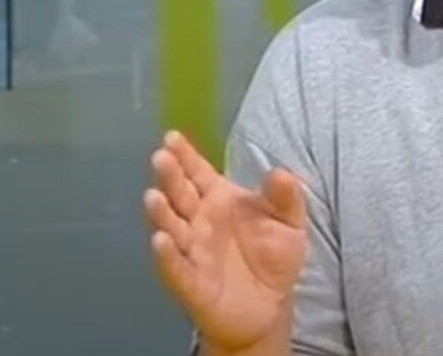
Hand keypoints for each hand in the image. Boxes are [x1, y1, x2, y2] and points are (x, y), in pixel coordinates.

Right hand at [144, 131, 307, 351]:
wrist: (269, 306)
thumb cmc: (273, 258)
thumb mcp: (290, 224)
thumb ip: (286, 198)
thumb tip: (281, 172)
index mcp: (220, 200)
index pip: (199, 173)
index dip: (185, 155)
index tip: (172, 137)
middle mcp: (199, 222)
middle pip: (181, 195)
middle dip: (171, 176)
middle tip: (161, 157)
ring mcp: (192, 251)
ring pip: (173, 228)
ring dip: (161, 213)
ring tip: (153, 195)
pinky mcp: (191, 282)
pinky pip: (176, 267)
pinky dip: (167, 255)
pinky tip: (161, 239)